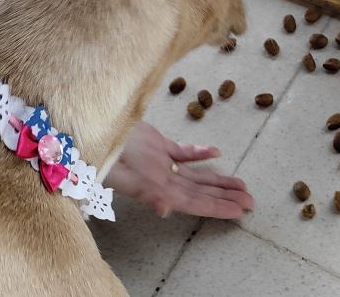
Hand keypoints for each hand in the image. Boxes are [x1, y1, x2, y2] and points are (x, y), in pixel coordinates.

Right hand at [105, 120, 253, 219]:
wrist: (87, 129)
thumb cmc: (97, 154)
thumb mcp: (118, 174)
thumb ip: (143, 192)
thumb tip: (166, 210)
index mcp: (155, 188)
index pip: (194, 202)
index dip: (216, 207)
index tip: (239, 211)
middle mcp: (161, 179)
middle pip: (200, 192)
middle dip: (225, 197)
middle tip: (252, 203)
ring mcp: (159, 162)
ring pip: (196, 174)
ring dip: (218, 180)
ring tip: (242, 186)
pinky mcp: (156, 144)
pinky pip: (182, 152)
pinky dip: (199, 153)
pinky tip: (217, 153)